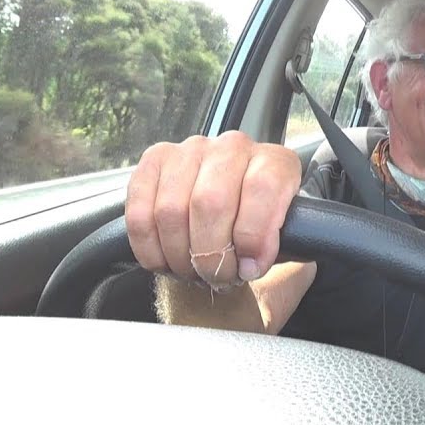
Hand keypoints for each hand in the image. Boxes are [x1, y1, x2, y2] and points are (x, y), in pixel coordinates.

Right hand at [125, 131, 301, 287]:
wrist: (234, 212)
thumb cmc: (260, 228)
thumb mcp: (285, 239)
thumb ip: (277, 248)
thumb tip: (250, 263)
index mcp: (275, 161)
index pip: (263, 187)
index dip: (254, 235)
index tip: (250, 268)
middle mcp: (233, 147)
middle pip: (211, 202)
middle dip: (212, 255)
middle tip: (218, 277)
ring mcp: (191, 151)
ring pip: (171, 210)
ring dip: (180, 256)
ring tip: (194, 272)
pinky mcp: (154, 162)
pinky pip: (140, 212)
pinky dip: (149, 248)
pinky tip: (166, 262)